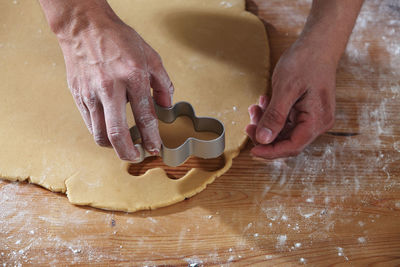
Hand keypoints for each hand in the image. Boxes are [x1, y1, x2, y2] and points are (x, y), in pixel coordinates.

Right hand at [58, 12, 173, 161]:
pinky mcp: (79, 96)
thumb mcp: (150, 56)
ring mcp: (91, 93)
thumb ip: (162, 83)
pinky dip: (102, 133)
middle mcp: (110, 88)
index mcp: (132, 77)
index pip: (145, 117)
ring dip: (114, 146)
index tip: (155, 148)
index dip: (152, 138)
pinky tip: (111, 129)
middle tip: (136, 156)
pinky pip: (90, 124)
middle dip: (129, 153)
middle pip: (117, 134)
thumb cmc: (118, 39)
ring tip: (124, 144)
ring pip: (100, 134)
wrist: (84, 27)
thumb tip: (166, 105)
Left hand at [246, 41, 335, 158]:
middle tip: (249, 124)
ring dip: (266, 123)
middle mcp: (318, 123)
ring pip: (284, 131)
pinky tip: (264, 102)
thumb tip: (263, 140)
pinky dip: (272, 115)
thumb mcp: (285, 89)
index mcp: (317, 120)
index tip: (252, 150)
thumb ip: (275, 117)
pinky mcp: (306, 111)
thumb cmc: (306, 61)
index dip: (270, 152)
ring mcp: (312, 117)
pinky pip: (286, 120)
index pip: (292, 147)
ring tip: (255, 107)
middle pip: (287, 141)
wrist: (318, 43)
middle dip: (265, 135)